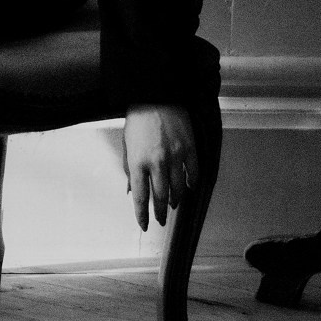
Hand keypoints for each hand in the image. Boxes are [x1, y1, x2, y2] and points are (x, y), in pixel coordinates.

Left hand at [123, 103, 197, 231]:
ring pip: (178, 189)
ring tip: (173, 204)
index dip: (142, 215)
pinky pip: (193, 173)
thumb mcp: (127, 145)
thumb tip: (131, 190)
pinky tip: (189, 187)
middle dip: (160, 213)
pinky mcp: (189, 148)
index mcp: (138, 162)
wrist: (156, 95)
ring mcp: (175, 156)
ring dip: (175, 200)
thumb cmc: (138, 119)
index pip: (140, 198)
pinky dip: (191, 183)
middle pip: (160, 198)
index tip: (145, 225)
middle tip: (161, 220)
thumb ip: (129, 169)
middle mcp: (157, 162)